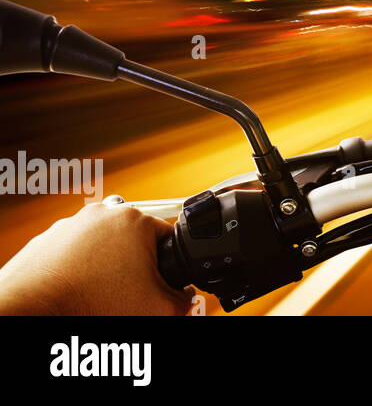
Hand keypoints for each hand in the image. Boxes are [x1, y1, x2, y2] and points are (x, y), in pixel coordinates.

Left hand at [0, 202, 193, 315]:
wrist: (32, 312)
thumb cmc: (90, 306)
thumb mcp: (156, 307)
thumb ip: (183, 299)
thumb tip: (184, 296)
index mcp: (134, 220)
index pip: (168, 236)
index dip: (168, 264)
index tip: (158, 283)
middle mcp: (101, 215)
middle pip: (134, 240)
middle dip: (135, 265)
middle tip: (129, 292)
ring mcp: (70, 226)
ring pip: (102, 247)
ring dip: (106, 267)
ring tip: (100, 295)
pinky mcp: (45, 241)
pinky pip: (73, 254)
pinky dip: (77, 270)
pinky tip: (77, 293)